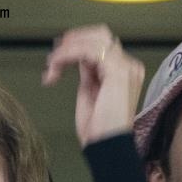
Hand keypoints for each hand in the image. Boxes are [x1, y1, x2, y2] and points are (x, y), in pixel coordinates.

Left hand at [42, 25, 145, 146]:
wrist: (106, 146)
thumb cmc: (99, 128)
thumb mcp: (90, 92)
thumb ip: (88, 72)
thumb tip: (78, 56)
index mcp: (124, 71)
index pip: (101, 44)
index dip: (77, 44)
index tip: (58, 56)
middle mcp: (129, 66)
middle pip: (100, 35)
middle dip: (74, 40)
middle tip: (55, 54)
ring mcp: (126, 67)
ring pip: (93, 40)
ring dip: (67, 50)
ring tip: (52, 65)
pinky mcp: (118, 71)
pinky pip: (89, 50)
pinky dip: (69, 54)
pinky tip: (57, 66)